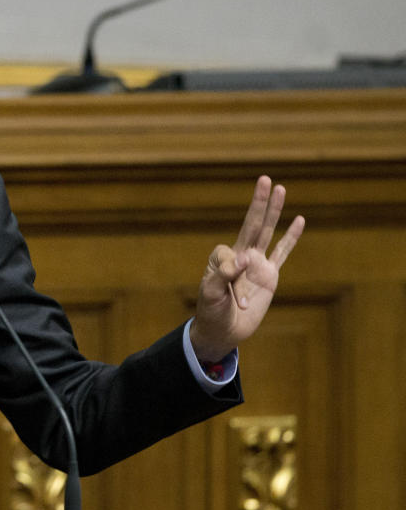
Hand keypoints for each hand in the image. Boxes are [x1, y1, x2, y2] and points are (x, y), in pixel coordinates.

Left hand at [190, 176, 304, 362]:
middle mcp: (240, 256)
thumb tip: (244, 259)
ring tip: (280, 188)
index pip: (230, 253)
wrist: (223, 330)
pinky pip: (283, 252)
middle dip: (258, 203)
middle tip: (264, 178)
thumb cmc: (211, 311)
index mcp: (222, 258)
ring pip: (267, 232)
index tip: (235, 295)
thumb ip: (223, 275)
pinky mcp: (270, 276)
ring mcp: (257, 264)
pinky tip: (299, 220)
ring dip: (274, 212)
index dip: (232, 272)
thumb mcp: (211, 294)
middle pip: (252, 224)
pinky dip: (290, 237)